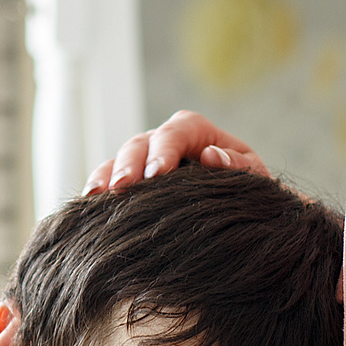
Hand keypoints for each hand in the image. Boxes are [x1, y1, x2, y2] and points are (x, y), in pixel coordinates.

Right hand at [85, 110, 265, 191]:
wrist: (240, 213)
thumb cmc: (247, 190)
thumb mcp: (254, 178)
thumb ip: (239, 164)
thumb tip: (211, 155)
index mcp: (196, 131)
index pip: (176, 131)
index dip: (164, 149)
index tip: (158, 173)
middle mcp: (165, 141)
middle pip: (141, 144)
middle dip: (130, 164)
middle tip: (124, 186)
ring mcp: (144, 160)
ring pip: (119, 160)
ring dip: (108, 176)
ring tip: (99, 195)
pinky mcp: (131, 181)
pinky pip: (108, 180)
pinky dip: (98, 188)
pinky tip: (90, 203)